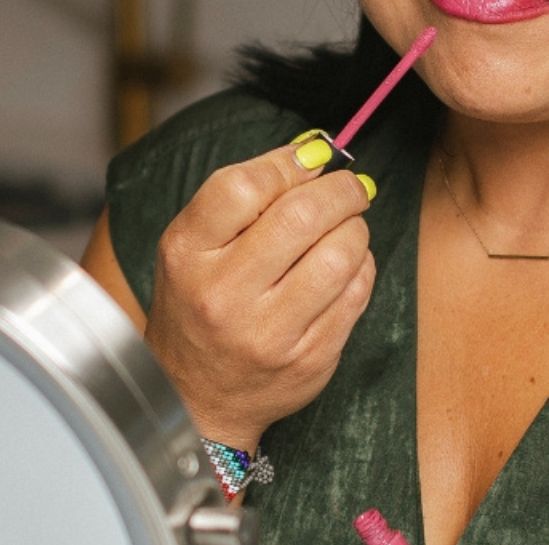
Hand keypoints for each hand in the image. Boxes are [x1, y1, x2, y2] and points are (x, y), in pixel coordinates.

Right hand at [144, 133, 377, 450]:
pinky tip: (347, 264)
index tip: (311, 158)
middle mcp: (223, 295)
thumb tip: (313, 150)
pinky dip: (362, 266)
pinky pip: (357, 293)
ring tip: (349, 225)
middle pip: (300, 216)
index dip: (288, 162)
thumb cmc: (198, 305)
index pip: (243, 186)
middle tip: (350, 186)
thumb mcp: (193, 247)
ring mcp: (268, 333)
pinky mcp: (309, 359)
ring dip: (356, 227)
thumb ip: (243, 196)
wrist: (195, 398)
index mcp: (187, 255)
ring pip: (339, 254)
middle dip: (340, 189)